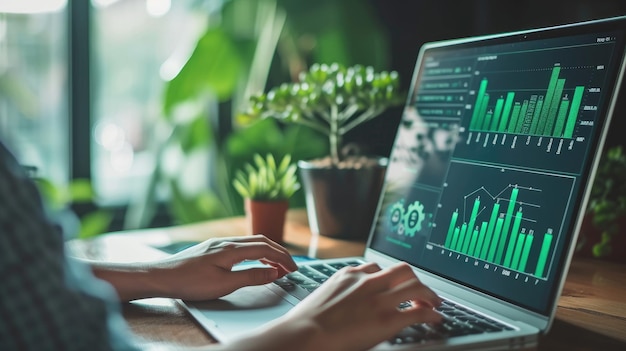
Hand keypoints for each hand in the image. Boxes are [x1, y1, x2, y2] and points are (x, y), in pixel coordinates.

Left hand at [92, 235, 296, 301]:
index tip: (294, 269)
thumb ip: (251, 277)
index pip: (266, 249)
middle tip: (290, 267)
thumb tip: (273, 272)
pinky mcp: (211, 249)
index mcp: (232, 249)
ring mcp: (218, 244)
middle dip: (279, 253)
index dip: (283, 258)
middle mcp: (227, 242)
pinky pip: (240, 245)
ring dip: (267, 251)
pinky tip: (253, 261)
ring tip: (276, 265)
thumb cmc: (189, 282)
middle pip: (261, 242)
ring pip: (251, 242)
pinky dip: (254, 252)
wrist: (160, 276)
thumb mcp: (224, 284)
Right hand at [221, 262, 441, 350]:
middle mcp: (366, 282)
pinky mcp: (387, 319)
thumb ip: (339, 296)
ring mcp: (378, 299)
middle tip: (422, 291)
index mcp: (348, 275)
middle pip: (402, 270)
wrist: (303, 335)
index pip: (376, 267)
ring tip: (434, 302)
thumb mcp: (323, 299)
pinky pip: (418, 311)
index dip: (390, 277)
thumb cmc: (304, 324)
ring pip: (415, 285)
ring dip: (429, 294)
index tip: (394, 283)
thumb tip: (343, 307)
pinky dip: (431, 313)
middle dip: (415, 279)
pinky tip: (435, 318)